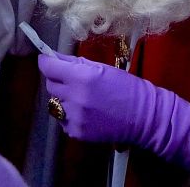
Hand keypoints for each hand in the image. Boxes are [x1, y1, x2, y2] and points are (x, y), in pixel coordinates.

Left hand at [38, 53, 189, 173]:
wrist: (143, 116)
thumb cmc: (125, 87)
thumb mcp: (101, 68)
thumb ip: (75, 63)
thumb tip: (54, 57)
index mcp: (81, 77)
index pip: (48, 67)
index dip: (46, 61)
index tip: (47, 59)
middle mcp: (74, 98)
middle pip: (50, 85)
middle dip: (57, 79)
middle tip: (72, 78)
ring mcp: (74, 118)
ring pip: (54, 103)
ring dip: (63, 97)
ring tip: (81, 97)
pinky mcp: (76, 132)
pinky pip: (63, 119)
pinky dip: (70, 114)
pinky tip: (86, 111)